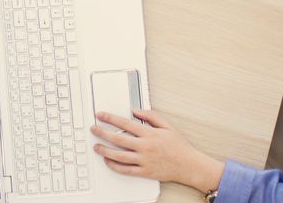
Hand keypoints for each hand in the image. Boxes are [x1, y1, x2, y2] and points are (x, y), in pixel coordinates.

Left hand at [92, 110, 223, 193]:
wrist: (189, 165)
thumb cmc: (179, 145)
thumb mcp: (167, 125)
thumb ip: (150, 115)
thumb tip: (135, 110)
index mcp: (149, 134)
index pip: (125, 124)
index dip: (110, 118)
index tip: (101, 115)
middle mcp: (145, 147)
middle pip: (118, 139)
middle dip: (102, 133)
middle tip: (93, 129)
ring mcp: (144, 161)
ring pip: (119, 156)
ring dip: (105, 150)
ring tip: (96, 146)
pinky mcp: (145, 172)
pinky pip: (126, 170)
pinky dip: (114, 166)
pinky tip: (108, 161)